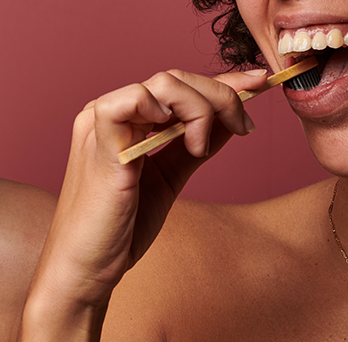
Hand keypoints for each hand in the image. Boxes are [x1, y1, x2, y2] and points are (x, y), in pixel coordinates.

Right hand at [21, 69, 264, 340]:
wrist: (87, 268)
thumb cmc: (121, 228)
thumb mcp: (170, 176)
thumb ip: (193, 146)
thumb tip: (231, 119)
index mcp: (123, 119)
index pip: (175, 85)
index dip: (220, 80)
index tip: (259, 82)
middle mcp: (109, 113)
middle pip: (173, 79)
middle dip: (221, 97)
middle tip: (244, 128)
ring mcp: (100, 124)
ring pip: (161, 84)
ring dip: (200, 108)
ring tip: (202, 148)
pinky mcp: (99, 144)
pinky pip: (132, 100)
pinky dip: (164, 109)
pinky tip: (181, 138)